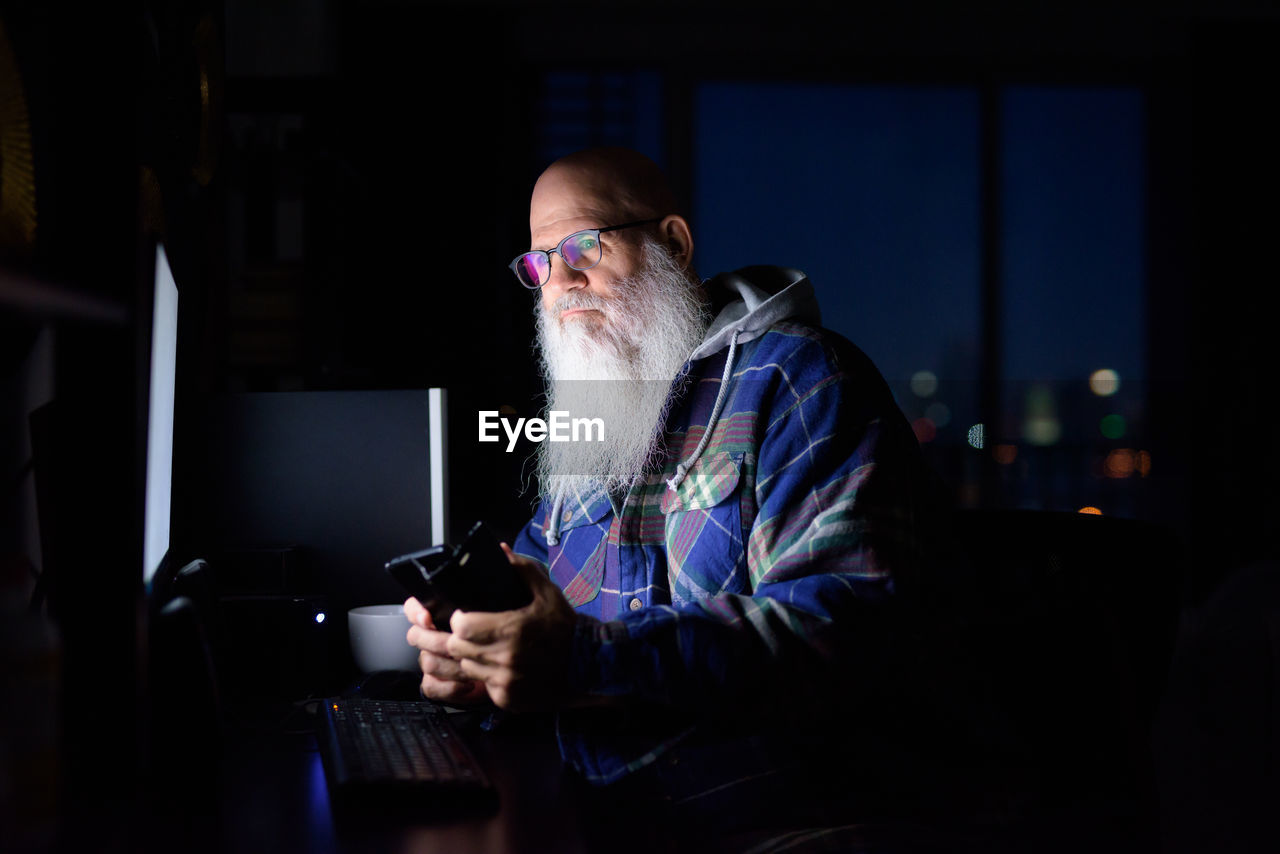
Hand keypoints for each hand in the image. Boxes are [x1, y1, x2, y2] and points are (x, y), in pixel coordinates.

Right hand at [405, 597, 488, 704]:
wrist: (498, 674)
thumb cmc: (493, 646)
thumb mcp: (485, 624)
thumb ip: (472, 616)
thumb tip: (463, 612)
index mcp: (440, 621)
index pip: (414, 609)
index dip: (415, 611)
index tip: (427, 617)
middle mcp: (431, 641)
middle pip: (416, 635)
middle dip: (437, 641)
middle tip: (458, 644)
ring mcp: (431, 662)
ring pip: (428, 662)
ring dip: (453, 666)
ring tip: (473, 666)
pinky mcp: (434, 685)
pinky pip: (431, 686)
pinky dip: (452, 687)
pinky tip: (469, 684)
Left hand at [445, 543, 577, 712]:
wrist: (591, 668)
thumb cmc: (567, 628)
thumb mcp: (548, 593)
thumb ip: (522, 570)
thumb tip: (501, 550)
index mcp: (513, 629)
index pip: (462, 627)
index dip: (460, 619)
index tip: (465, 615)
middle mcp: (506, 659)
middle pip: (457, 648)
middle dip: (460, 638)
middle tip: (472, 631)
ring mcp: (506, 683)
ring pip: (467, 668)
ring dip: (472, 657)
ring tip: (487, 648)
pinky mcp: (509, 700)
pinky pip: (483, 686)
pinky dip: (488, 676)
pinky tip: (503, 666)